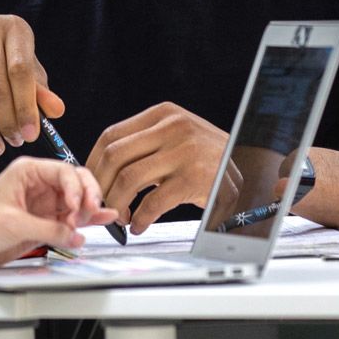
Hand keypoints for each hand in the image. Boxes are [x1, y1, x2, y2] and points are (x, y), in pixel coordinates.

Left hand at [0, 157, 114, 268]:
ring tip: (102, 218)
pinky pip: (71, 220)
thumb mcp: (13, 224)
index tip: (79, 207)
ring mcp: (43, 204)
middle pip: (76, 183)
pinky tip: (102, 221)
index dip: (77, 189)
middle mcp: (38, 184)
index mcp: (27, 171)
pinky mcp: (44, 222)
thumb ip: (48, 229)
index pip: (64, 171)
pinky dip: (86, 222)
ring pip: (77, 201)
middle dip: (87, 196)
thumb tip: (75, 234)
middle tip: (90, 212)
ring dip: (89, 210)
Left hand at [87, 103, 229, 233]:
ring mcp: (185, 152)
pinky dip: (140, 219)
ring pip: (128, 179)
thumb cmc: (205, 157)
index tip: (90, 183)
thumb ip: (144, 144)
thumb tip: (98, 169)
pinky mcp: (194, 179)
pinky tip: (140, 225)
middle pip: (115, 156)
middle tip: (100, 205)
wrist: (249, 169)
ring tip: (121, 217)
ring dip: (117, 204)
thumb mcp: (176, 137)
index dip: (93, 163)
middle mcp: (173, 127)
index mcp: (164, 113)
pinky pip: (152, 203)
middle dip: (100, 186)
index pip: (112, 135)